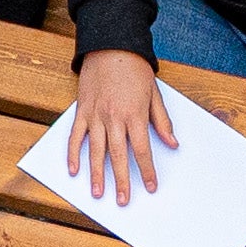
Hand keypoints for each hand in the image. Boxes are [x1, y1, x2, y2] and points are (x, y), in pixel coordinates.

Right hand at [65, 49, 174, 203]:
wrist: (110, 46)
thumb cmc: (134, 69)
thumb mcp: (154, 93)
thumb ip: (162, 121)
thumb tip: (172, 143)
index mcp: (134, 114)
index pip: (142, 150)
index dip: (146, 170)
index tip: (150, 186)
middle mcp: (114, 118)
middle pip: (118, 156)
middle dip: (122, 181)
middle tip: (124, 200)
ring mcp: (95, 116)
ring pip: (95, 151)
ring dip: (97, 174)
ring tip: (98, 193)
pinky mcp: (81, 111)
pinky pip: (75, 137)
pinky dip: (73, 154)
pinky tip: (74, 170)